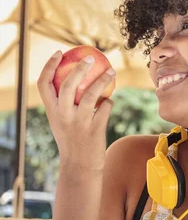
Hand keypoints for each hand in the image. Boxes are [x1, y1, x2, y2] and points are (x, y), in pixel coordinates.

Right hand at [37, 50, 115, 171]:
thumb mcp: (61, 122)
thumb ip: (64, 104)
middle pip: (68, 84)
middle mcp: (63, 115)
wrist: (79, 166)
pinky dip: (108, 103)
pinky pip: (105, 109)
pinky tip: (109, 101)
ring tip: (112, 71)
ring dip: (102, 80)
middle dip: (79, 68)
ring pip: (91, 95)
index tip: (59, 53)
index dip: (49, 65)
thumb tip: (75, 80)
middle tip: (91, 58)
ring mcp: (79, 122)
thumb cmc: (72, 141)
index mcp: (51, 111)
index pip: (44, 83)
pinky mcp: (95, 129)